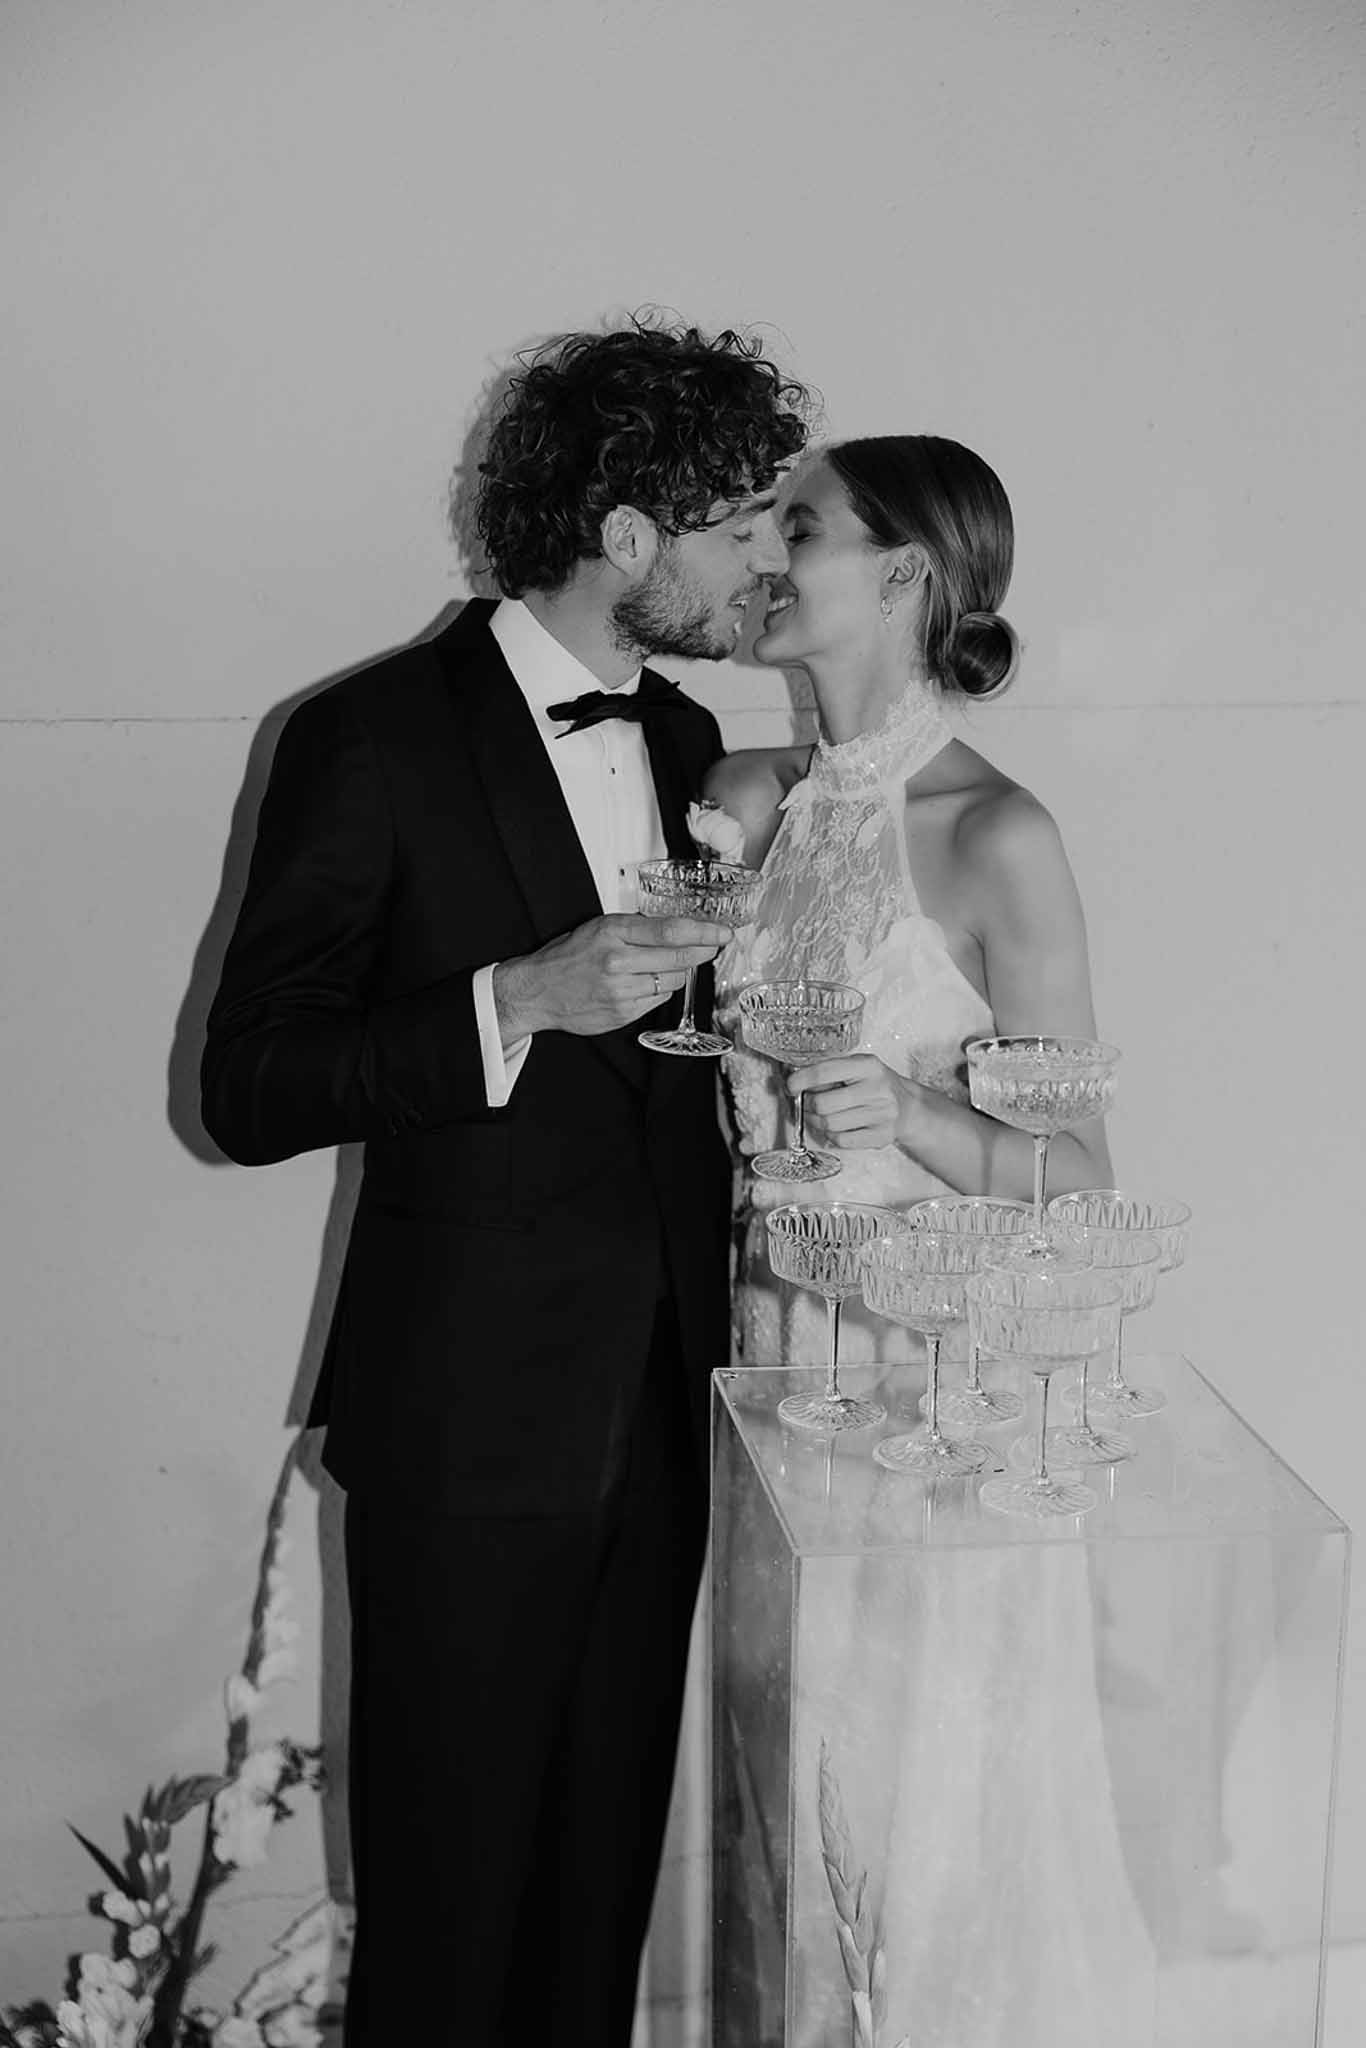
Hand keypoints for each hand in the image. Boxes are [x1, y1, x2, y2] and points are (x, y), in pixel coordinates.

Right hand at [494, 912, 729, 1040]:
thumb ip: (636, 928)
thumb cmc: (568, 956)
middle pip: (679, 958)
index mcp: (612, 932)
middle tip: (714, 946)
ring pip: (672, 981)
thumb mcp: (599, 928)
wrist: (537, 991)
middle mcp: (618, 961)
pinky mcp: (622, 1013)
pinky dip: (659, 989)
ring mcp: (621, 991)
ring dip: (678, 971)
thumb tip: (680, 928)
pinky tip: (645, 982)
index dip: (704, 932)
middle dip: (703, 952)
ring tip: (667, 964)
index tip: (723, 932)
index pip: (671, 931)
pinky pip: (657, 999)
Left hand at [788, 1053, 921, 1151]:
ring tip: (820, 1116)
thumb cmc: (874, 1085)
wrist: (908, 1107)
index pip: (824, 1072)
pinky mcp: (881, 1136)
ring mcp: (882, 1114)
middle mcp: (878, 1089)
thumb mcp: (857, 1068)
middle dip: (807, 1105)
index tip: (790, 1086)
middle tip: (806, 1104)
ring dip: (816, 1122)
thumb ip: (829, 1072)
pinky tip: (836, 1128)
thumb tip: (792, 1080)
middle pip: (823, 1103)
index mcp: (868, 1066)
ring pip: (830, 1124)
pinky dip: (832, 1136)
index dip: (800, 1080)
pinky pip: (841, 1140)